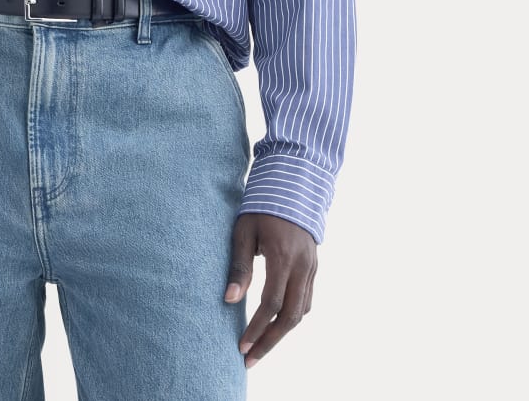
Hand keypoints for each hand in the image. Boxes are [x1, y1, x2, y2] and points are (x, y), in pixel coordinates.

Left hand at [224, 212, 316, 368]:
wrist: (292, 185)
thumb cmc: (260, 206)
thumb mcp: (244, 230)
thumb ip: (239, 265)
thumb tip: (230, 299)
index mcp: (282, 256)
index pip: (271, 303)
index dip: (256, 328)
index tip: (241, 345)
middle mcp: (301, 266)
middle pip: (290, 317)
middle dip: (270, 342)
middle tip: (250, 359)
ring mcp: (311, 267)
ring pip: (301, 312)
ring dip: (282, 333)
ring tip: (261, 347)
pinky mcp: (314, 267)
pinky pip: (307, 300)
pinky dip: (292, 316)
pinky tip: (276, 324)